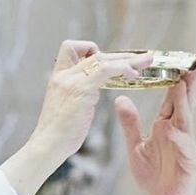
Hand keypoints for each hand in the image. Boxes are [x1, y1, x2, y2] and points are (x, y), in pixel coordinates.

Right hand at [0, 41, 152, 194]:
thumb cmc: (59, 135)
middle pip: (95, 54)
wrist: (48, 145)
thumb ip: (78, 96)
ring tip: (147, 62)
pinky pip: (106, 70)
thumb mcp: (67, 108)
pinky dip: (123, 69)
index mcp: (58, 78)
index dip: (89, 50)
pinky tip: (134, 76)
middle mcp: (63, 74)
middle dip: (121, 56)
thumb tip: (91, 94)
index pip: (70, 48)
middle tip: (142, 58)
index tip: (106, 60)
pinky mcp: (81, 88)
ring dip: (128, 60)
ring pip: (104, 59)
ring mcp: (71, 80)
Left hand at [116, 69, 195, 194]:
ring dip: (185, 104)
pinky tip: (172, 130)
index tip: (171, 62)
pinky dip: (179, 139)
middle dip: (185, 85)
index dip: (171, 82)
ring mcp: (186, 147)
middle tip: (186, 65)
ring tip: (182, 86)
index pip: (170, 100)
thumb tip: (120, 99)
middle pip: (183, 105)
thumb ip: (130, 124)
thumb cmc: (153, 174)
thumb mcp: (135, 146)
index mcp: (166, 127)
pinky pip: (184, 148)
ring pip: (186, 122)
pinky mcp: (189, 163)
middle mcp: (179, 133)